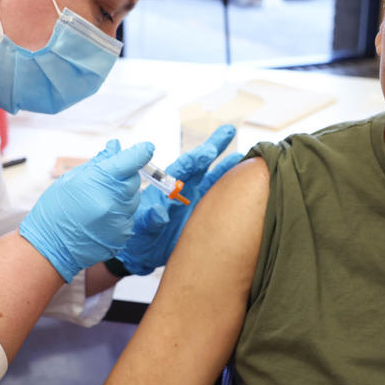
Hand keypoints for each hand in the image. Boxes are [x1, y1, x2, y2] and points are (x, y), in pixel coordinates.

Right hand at [20, 140, 153, 281]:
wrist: (49, 247)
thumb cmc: (55, 210)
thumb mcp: (71, 179)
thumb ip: (98, 163)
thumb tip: (116, 147)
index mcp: (100, 182)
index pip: (132, 161)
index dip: (142, 152)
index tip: (147, 148)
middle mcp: (114, 202)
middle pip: (134, 181)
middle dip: (125, 177)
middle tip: (105, 182)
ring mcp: (120, 221)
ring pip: (133, 199)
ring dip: (122, 197)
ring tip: (98, 203)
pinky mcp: (123, 236)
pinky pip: (129, 217)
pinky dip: (119, 214)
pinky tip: (100, 219)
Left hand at [115, 125, 242, 275]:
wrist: (143, 254)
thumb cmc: (137, 238)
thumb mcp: (140, 228)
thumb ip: (150, 219)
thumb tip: (159, 212)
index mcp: (166, 186)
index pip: (184, 167)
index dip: (196, 158)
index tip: (208, 152)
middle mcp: (184, 189)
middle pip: (202, 164)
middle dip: (215, 146)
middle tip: (228, 130)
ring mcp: (195, 201)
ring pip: (215, 179)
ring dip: (229, 168)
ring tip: (245, 155)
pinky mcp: (204, 215)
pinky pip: (221, 200)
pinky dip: (233, 192)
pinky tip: (247, 185)